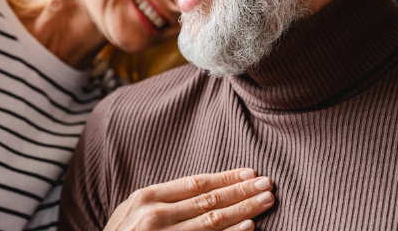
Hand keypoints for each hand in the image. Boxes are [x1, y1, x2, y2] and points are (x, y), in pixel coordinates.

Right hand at [104, 169, 273, 230]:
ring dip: (244, 209)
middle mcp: (156, 215)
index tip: (250, 172)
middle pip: (209, 200)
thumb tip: (200, 190)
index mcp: (146, 198)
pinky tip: (249, 227)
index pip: (196, 183)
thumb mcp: (129, 213)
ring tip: (266, 201)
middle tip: (269, 183)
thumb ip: (157, 201)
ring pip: (213, 221)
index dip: (226, 177)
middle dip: (242, 190)